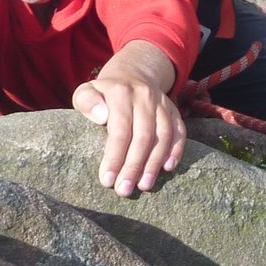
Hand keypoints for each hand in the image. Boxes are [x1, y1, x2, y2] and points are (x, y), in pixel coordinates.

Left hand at [71, 41, 185, 196]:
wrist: (132, 75)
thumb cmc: (104, 93)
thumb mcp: (86, 91)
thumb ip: (86, 101)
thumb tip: (101, 116)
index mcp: (121, 93)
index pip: (120, 129)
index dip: (115, 156)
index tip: (107, 180)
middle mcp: (144, 97)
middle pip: (143, 136)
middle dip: (133, 166)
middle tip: (124, 190)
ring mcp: (162, 103)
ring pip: (163, 135)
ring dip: (154, 163)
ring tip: (144, 186)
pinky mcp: (173, 111)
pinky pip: (179, 131)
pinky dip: (176, 150)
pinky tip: (168, 168)